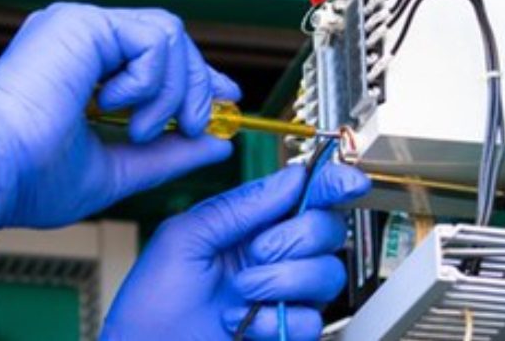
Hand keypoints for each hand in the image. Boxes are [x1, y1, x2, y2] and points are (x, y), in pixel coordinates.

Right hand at [0, 3, 239, 237]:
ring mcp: (77, 25)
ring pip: (168, 35)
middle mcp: (76, 38)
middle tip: (192, 125)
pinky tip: (118, 106)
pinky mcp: (82, 22)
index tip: (223, 104)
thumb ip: (167, 152)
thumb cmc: (27, 174)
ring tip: (143, 128)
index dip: (194, 76)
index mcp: (77, 66)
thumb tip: (214, 143)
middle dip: (195, 85)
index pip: (151, 53)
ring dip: (172, 89)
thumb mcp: (116, 166)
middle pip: (168, 38)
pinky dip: (152, 80)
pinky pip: (155, 38)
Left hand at [101, 161, 370, 340]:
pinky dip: (277, 320)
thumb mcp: (186, 237)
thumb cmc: (154, 297)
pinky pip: (313, 319)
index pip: (301, 196)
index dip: (330, 184)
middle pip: (327, 230)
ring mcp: (283, 294)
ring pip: (328, 274)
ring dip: (282, 281)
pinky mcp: (287, 330)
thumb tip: (291, 178)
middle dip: (295, 238)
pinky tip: (242, 321)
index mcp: (247, 224)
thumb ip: (238, 207)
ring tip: (240, 292)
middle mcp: (273, 255)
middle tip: (254, 253)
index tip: (349, 180)